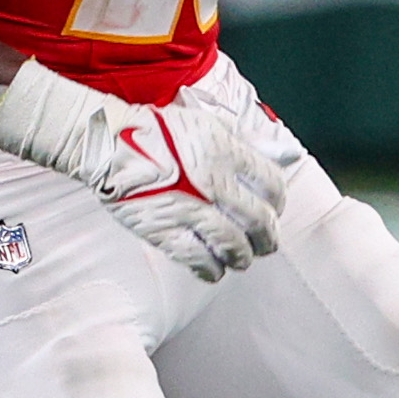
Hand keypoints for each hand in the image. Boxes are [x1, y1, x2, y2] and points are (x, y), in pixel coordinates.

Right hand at [0, 60, 288, 280]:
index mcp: (226, 151)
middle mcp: (213, 182)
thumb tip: (289, 155)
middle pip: (259, 220)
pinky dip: (211, 270)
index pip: (272, 183)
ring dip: (243, 256)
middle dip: (268, 237)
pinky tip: (214, 272)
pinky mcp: (164, 230)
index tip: (275, 208)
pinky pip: (198, 259)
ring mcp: (189, 209)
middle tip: (267, 243)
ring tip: (242, 258)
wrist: (109, 143)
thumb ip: (251, 142)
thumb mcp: (210, 125)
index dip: (278, 201)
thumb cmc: (160, 131)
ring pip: (233, 245)